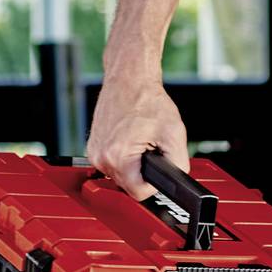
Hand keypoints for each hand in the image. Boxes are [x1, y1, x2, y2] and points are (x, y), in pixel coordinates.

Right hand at [87, 69, 189, 201]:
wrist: (129, 79)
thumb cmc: (147, 99)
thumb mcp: (174, 133)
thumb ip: (179, 163)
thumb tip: (178, 180)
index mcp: (118, 157)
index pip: (139, 193)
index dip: (155, 183)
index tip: (159, 167)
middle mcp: (101, 158)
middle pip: (129, 185)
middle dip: (144, 170)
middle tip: (150, 148)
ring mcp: (94, 153)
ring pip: (120, 176)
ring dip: (133, 164)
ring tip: (140, 141)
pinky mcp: (93, 148)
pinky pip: (112, 163)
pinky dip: (123, 156)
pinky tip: (130, 139)